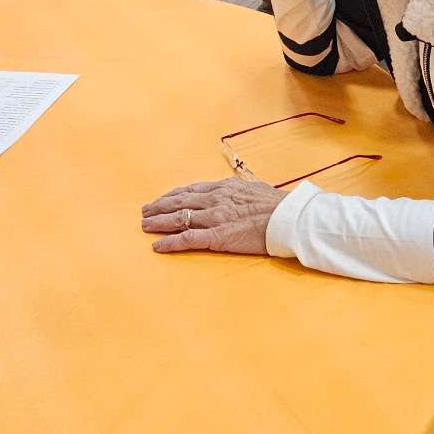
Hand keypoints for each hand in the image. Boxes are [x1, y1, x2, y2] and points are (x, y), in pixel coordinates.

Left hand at [142, 177, 283, 255]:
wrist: (288, 217)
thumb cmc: (277, 204)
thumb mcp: (255, 188)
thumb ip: (240, 190)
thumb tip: (238, 189)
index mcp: (224, 187)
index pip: (191, 189)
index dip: (173, 194)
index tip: (162, 198)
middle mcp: (215, 199)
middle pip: (179, 201)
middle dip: (159, 206)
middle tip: (145, 211)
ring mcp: (214, 217)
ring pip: (178, 218)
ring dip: (158, 222)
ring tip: (144, 226)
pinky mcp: (217, 236)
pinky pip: (187, 239)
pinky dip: (170, 242)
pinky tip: (158, 246)